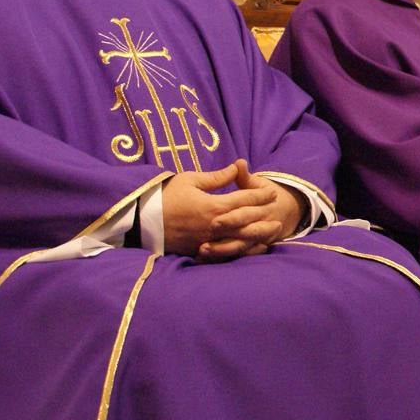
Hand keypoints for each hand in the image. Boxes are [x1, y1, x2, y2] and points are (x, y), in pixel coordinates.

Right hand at [162, 160, 300, 261]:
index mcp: (213, 205)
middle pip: (247, 221)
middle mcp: (215, 225)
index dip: (260, 195)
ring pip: (241, 239)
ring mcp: (209, 240)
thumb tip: (236, 167)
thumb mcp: (190, 180)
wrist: (141, 220)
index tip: (273, 191)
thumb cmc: (165, 195)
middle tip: (278, 211)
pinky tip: (252, 248)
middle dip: (264, 215)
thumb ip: (216, 177)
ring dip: (259, 235)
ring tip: (273, 232)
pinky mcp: (201, 250)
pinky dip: (243, 250)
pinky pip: (228, 252)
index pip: (244, 200)